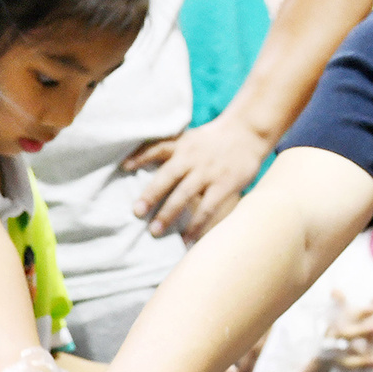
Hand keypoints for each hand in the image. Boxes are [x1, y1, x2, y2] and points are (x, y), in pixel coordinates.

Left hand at [122, 114, 270, 240]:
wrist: (248, 132)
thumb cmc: (213, 140)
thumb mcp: (190, 139)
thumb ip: (170, 150)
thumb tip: (139, 164)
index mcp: (182, 146)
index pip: (157, 148)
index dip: (140, 157)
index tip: (124, 167)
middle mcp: (192, 159)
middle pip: (168, 176)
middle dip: (151, 194)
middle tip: (136, 212)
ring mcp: (208, 173)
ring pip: (184, 195)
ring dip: (169, 213)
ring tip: (155, 231)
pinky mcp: (224, 185)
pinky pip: (207, 208)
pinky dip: (196, 225)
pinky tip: (185, 239)